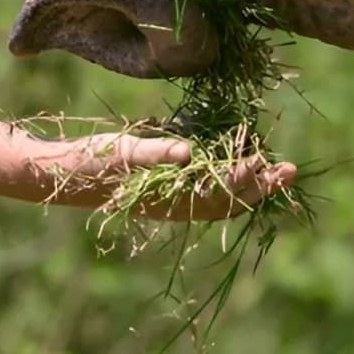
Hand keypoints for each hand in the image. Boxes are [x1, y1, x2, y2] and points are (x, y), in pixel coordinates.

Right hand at [33, 132, 298, 221]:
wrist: (63, 174)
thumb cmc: (92, 162)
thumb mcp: (123, 152)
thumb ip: (156, 151)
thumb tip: (189, 152)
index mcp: (171, 198)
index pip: (220, 193)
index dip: (245, 178)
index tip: (265, 161)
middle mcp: (177, 202)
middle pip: (230, 199)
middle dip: (262, 186)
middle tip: (290, 170)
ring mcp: (173, 196)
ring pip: (223, 196)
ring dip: (251, 183)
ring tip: (275, 168)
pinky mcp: (166, 185)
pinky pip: (207, 189)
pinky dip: (228, 176)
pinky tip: (239, 158)